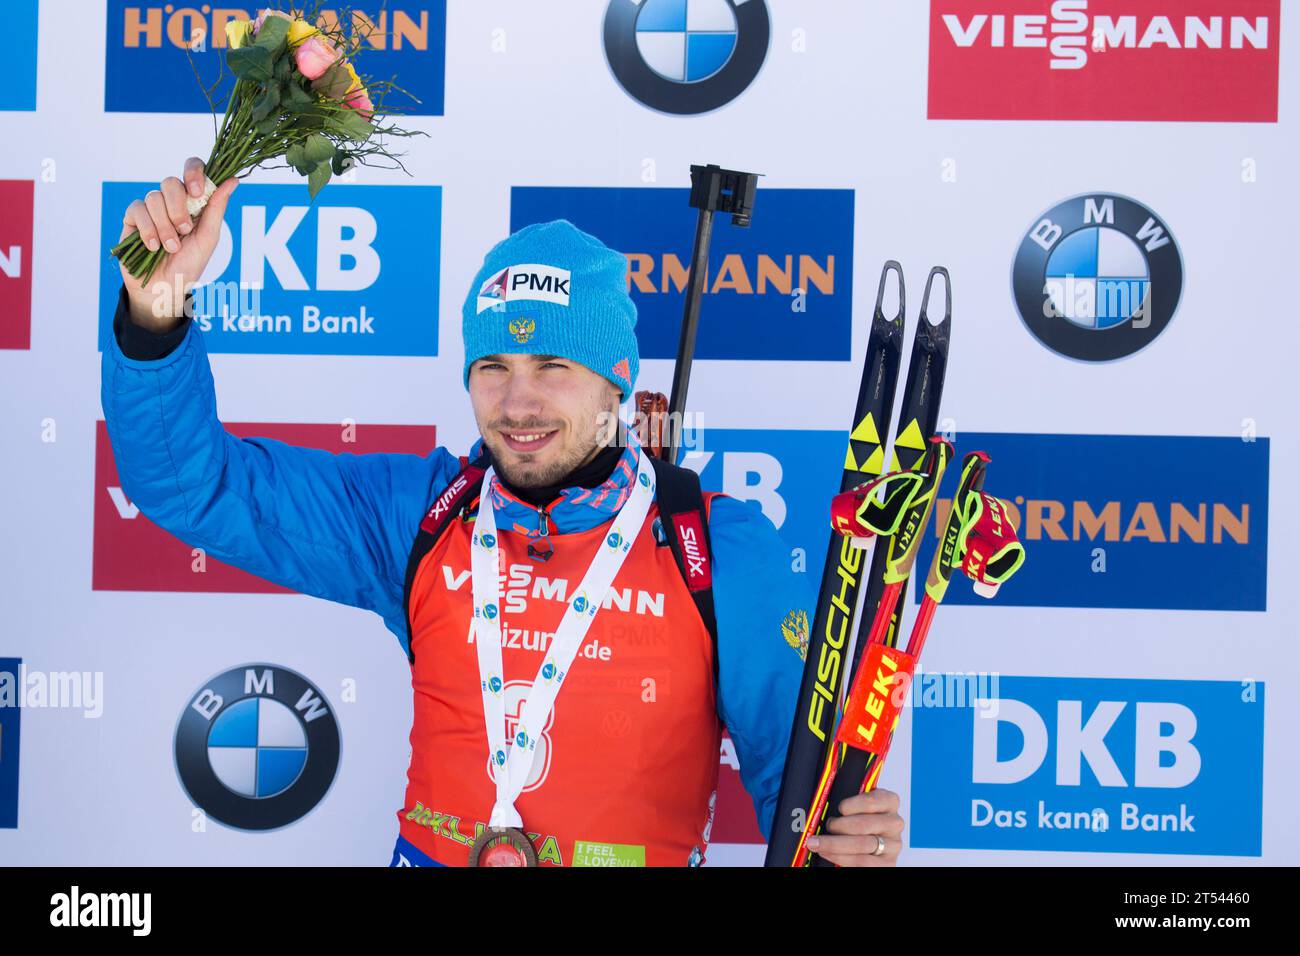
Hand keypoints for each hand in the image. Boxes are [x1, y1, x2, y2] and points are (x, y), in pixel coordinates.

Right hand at [119, 157, 237, 328]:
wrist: (164, 288)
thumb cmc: (189, 264)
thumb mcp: (208, 238)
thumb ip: (217, 208)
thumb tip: (233, 180)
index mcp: (193, 201)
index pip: (192, 168)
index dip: (193, 172)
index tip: (197, 192)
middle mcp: (171, 201)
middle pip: (170, 182)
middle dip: (178, 208)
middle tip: (184, 231)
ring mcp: (151, 208)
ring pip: (154, 198)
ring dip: (164, 226)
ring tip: (170, 247)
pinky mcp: (132, 218)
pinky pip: (137, 209)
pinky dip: (148, 229)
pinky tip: (153, 246)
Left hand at [805, 789, 903, 866]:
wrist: (874, 842)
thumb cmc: (863, 819)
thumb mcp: (860, 805)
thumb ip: (849, 803)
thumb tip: (825, 803)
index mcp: (889, 802)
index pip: (872, 801)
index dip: (853, 805)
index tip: (840, 808)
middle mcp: (894, 823)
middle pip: (863, 825)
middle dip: (839, 826)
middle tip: (826, 827)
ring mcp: (893, 844)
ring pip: (861, 845)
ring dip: (834, 844)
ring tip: (819, 843)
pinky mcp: (888, 863)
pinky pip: (862, 862)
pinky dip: (840, 858)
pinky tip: (828, 853)